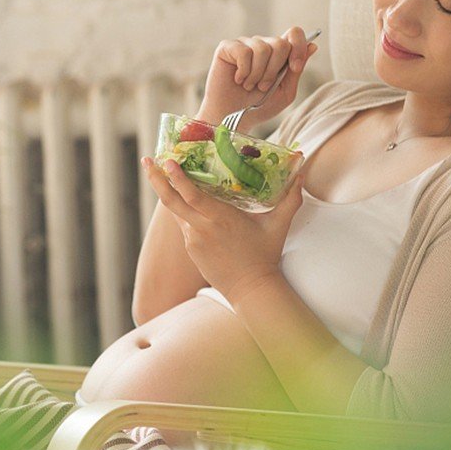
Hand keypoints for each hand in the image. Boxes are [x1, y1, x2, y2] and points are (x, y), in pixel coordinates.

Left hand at [140, 154, 308, 304]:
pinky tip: (180, 197)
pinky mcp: (191, 249)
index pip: (192, 196)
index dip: (177, 178)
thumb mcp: (279, 226)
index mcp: (220, 219)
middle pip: (171, 201)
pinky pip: (183, 224)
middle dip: (156, 178)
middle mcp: (201, 229)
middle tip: (147, 159)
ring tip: (159, 171)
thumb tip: (303, 170)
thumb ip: (291, 197)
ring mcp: (193, 240)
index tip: (167, 161)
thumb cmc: (265, 256)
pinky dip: (180, 209)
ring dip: (166, 191)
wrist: (251, 290)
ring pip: (175, 211)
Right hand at [198, 26, 318, 129]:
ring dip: (257, 74)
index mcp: (278, 54)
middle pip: (280, 43)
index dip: (299, 47)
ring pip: (262, 48)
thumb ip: (296, 70)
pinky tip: (237, 80)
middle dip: (274, 70)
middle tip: (263, 86)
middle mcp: (262, 45)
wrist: (231, 119)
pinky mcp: (227, 47)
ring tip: (249, 86)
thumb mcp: (285, 92)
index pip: (294, 33)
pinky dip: (243, 71)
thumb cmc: (257, 107)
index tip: (295, 68)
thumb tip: (313, 45)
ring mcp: (244, 44)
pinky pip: (244, 52)